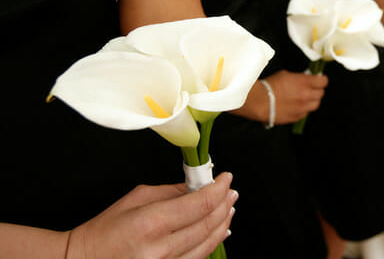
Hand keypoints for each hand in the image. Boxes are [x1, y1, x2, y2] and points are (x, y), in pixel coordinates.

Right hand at [66, 172, 236, 258]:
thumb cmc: (106, 230)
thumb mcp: (137, 199)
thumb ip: (172, 192)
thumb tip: (200, 185)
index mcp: (152, 222)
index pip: (201, 203)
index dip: (219, 188)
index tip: (226, 178)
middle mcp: (161, 248)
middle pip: (209, 223)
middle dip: (225, 204)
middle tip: (231, 191)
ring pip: (209, 243)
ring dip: (223, 223)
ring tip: (229, 208)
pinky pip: (198, 257)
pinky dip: (212, 241)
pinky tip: (218, 229)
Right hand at [265, 70, 327, 123]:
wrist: (260, 101)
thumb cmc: (269, 86)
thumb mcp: (286, 74)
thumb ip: (299, 77)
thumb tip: (304, 78)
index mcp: (304, 83)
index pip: (323, 81)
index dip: (321, 80)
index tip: (319, 79)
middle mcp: (306, 96)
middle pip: (321, 93)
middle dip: (317, 90)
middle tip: (311, 88)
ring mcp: (302, 108)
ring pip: (316, 104)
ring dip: (312, 100)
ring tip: (304, 98)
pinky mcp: (297, 117)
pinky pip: (306, 113)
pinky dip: (303, 109)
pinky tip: (296, 105)